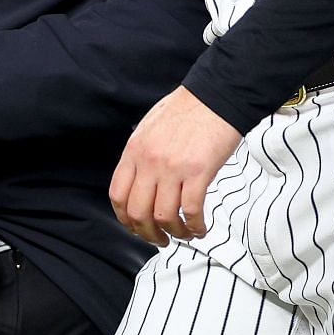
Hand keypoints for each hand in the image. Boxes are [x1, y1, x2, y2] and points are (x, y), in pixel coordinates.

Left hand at [110, 86, 241, 246]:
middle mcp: (149, 161)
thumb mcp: (150, 127)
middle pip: (137, 213)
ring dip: (174, 233)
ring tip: (184, 234)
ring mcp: (173, 168)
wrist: (215, 95)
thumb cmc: (187, 109)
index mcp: (135, 150)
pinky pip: (190, 211)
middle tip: (159, 239)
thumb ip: (141, 154)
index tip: (136, 227)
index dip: (125, 219)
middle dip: (147, 234)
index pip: (117, 195)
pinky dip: (194, 227)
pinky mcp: (198, 172)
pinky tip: (200, 228)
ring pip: (163, 217)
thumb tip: (140, 180)